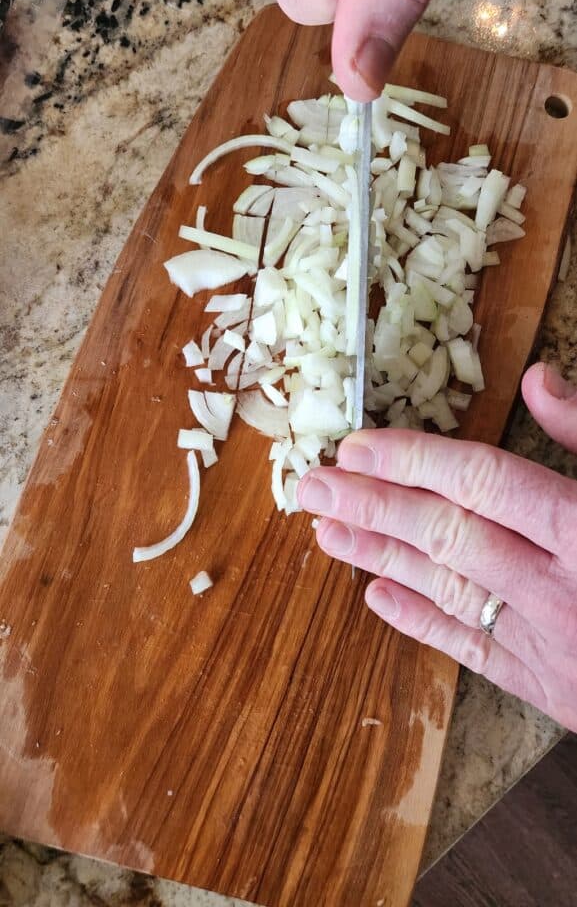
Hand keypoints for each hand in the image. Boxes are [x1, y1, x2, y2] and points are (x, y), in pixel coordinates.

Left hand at [297, 363, 576, 730]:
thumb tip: (541, 378)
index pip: (486, 481)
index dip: (416, 460)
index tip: (359, 445)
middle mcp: (563, 587)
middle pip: (450, 536)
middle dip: (374, 506)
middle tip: (310, 485)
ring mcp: (553, 644)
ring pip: (448, 592)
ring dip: (380, 557)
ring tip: (325, 530)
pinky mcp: (551, 689)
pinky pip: (473, 653)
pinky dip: (421, 623)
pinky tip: (376, 596)